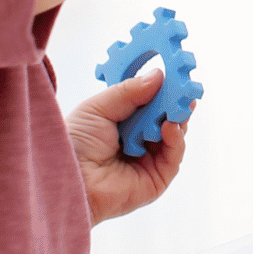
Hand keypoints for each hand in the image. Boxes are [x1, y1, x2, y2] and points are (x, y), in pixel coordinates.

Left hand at [69, 70, 187, 223]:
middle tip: (183, 87)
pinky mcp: (156, 179)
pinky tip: (169, 126)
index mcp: (121, 123)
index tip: (174, 74)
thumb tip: (158, 76)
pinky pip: (174, 156)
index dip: (161, 89)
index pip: (149, 103)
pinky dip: (176, 138)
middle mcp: (136, 141)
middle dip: (174, 102)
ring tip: (176, 105)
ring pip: (174, 134)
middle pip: (165, 117)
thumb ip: (128, 91)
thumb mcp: (98, 108)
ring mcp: (148, 160)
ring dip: (176, 118)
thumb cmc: (74, 144)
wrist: (69, 178)